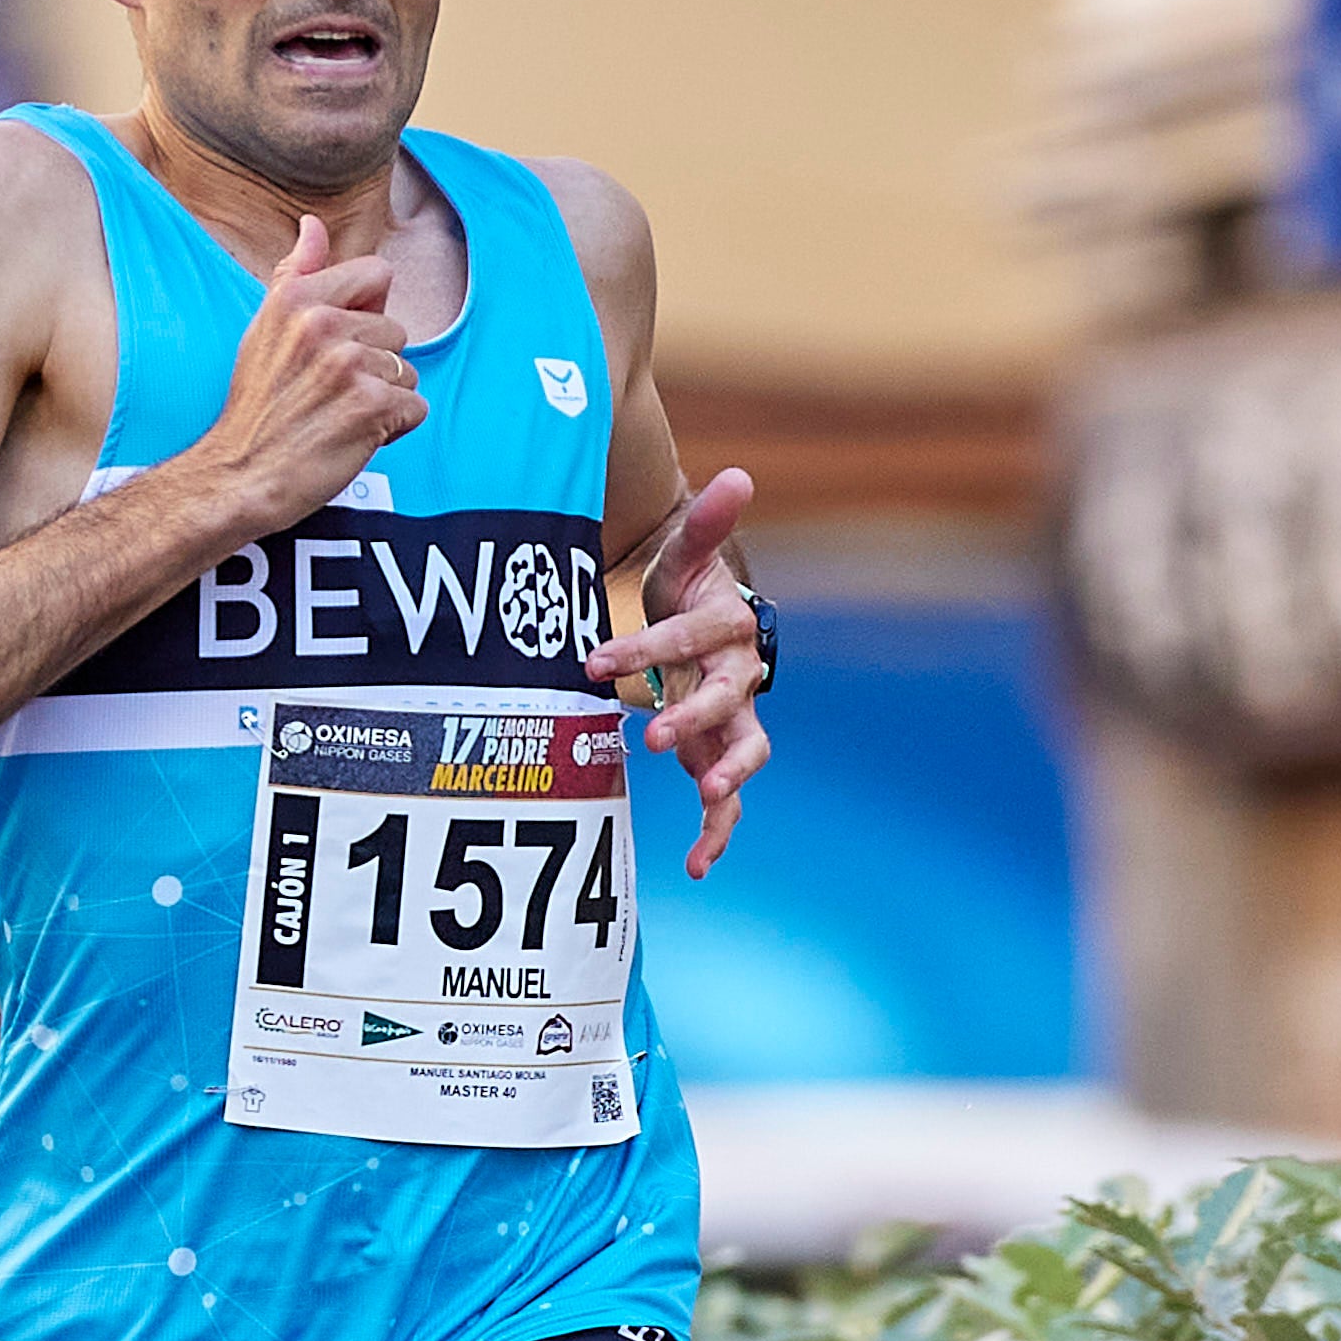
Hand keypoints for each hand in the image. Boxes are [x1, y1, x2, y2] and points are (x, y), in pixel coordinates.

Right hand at [196, 214, 428, 532]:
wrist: (240, 476)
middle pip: (396, 330)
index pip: (377, 274)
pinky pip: (414, 409)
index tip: (338, 345)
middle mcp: (323, 324)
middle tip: (330, 393)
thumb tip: (313, 225)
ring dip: (384, 399)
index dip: (367, 313)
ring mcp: (349, 365)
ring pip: (407, 372)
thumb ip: (297, 273)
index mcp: (298, 298)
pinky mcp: (371, 407)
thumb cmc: (257, 408)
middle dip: (375, 364)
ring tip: (340, 415)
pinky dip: (393, 429)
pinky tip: (354, 436)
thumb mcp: (265, 328)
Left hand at [585, 465, 770, 879]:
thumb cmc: (690, 589)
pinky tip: (694, 867)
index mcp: (729, 628)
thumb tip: (738, 474)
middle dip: (692, 719)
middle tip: (651, 735)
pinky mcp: (720, 756)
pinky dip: (716, 833)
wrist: (707, 627)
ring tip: (708, 808)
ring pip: (745, 754)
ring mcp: (733, 723)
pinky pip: (727, 800)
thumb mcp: (688, 554)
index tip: (594, 660)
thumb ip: (707, 524)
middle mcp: (739, 678)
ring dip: (727, 781)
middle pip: (727, 701)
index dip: (645, 649)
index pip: (687, 639)